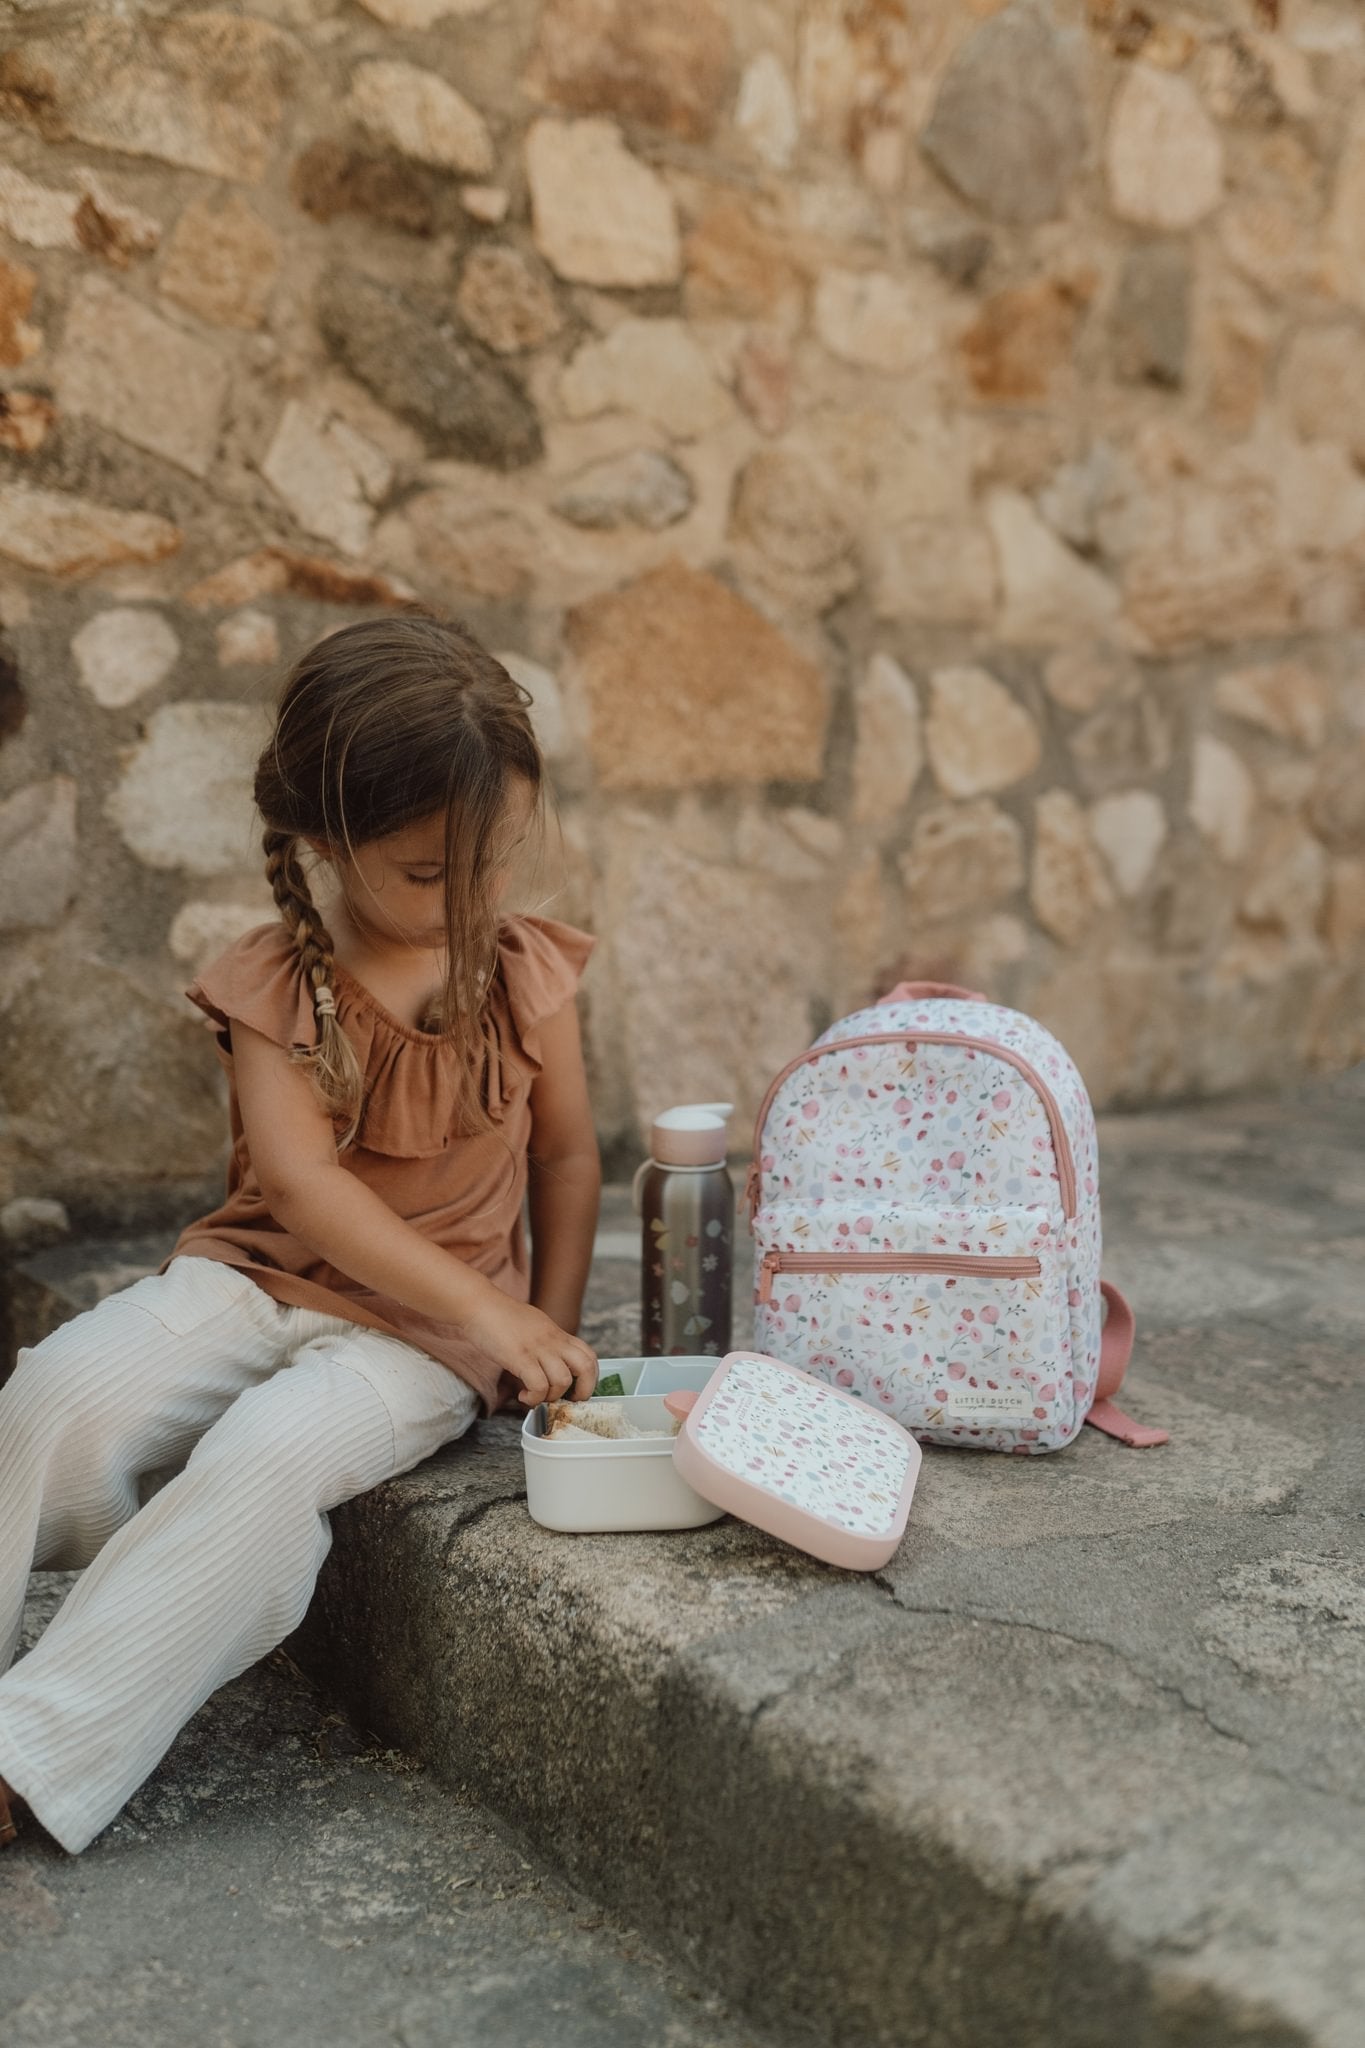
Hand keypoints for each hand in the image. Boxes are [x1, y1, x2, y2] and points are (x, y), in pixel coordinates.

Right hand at [460, 1286, 597, 1406]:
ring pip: (563, 1380)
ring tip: (536, 1396)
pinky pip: (538, 1386)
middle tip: (565, 1400)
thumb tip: (549, 1361)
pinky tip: (523, 1396)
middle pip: (586, 1367)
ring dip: (551, 1396)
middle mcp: (552, 1340)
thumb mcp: (533, 1324)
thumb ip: (545, 1341)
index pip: (589, 1355)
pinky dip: (533, 1398)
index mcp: (557, 1333)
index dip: (590, 1377)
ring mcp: (537, 1348)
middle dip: (582, 1391)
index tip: (577, 1390)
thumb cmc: (499, 1316)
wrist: (478, 1304)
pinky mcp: (520, 1357)